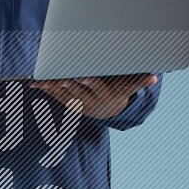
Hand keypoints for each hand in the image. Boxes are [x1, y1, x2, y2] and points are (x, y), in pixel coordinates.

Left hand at [28, 74, 157, 118]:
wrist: (109, 112)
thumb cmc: (119, 92)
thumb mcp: (128, 88)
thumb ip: (139, 81)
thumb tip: (155, 77)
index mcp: (103, 94)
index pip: (96, 87)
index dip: (89, 82)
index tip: (82, 77)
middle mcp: (90, 100)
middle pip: (76, 91)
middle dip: (66, 84)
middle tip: (56, 79)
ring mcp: (78, 103)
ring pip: (62, 95)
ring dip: (50, 88)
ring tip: (38, 82)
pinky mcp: (68, 103)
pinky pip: (55, 97)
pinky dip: (45, 90)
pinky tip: (33, 84)